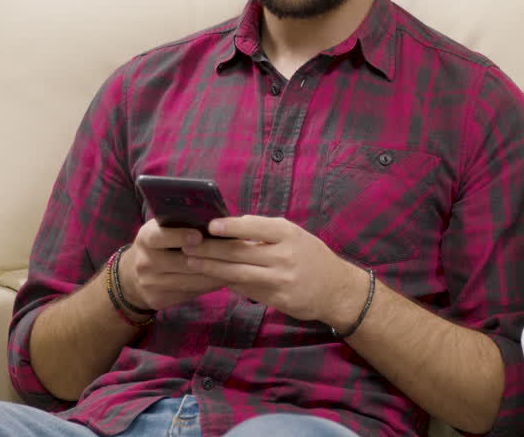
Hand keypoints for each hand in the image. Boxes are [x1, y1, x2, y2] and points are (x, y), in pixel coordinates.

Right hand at [122, 219, 227, 310]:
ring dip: (216, 274)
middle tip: (235, 252)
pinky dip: (210, 286)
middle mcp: (145, 262)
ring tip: (237, 266)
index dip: (180, 236)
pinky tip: (225, 278)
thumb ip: (182, 224)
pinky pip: (191, 293)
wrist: (133, 276)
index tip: (199, 236)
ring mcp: (150, 284)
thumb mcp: (163, 229)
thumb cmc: (160, 244)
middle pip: (182, 262)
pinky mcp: (159, 300)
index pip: (159, 236)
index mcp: (146, 238)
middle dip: (211, 257)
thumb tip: (218, 221)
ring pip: (190, 281)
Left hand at [181, 215, 362, 324]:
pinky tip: (213, 278)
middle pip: (239, 251)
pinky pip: (247, 289)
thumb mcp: (295, 236)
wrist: (336, 289)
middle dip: (210, 249)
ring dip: (211, 268)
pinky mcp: (278, 299)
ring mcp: (281, 279)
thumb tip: (230, 227)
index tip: (209, 225)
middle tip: (187, 245)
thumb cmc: (311, 256)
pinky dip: (228, 282)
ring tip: (192, 262)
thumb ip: (266, 232)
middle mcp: (284, 255)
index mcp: (288, 234)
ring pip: (238, 272)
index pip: (254, 226)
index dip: (230, 226)